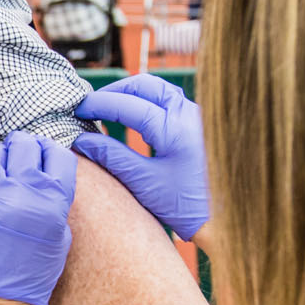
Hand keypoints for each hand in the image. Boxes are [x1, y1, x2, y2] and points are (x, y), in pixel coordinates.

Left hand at [0, 132, 77, 304]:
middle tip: (18, 158)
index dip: (50, 150)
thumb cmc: (30, 272)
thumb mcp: (60, 236)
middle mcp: (22, 194)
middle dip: (23, 148)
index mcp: (52, 203)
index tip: (43, 154)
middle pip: (25, 145)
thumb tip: (44, 166)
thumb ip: (56, 199)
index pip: (58, 155)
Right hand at [71, 75, 209, 240]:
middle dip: (115, 92)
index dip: (98, 105)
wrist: (226, 219)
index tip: (78, 110)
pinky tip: (135, 118)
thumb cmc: (186, 207)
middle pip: (144, 84)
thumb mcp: (144, 183)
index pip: (126, 104)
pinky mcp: (200, 122)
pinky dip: (148, 101)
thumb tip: (82, 141)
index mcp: (172, 129)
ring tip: (110, 108)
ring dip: (132, 93)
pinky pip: (170, 99)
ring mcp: (197, 115)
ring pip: (159, 88)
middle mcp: (187, 114)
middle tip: (92, 106)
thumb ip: (112, 157)